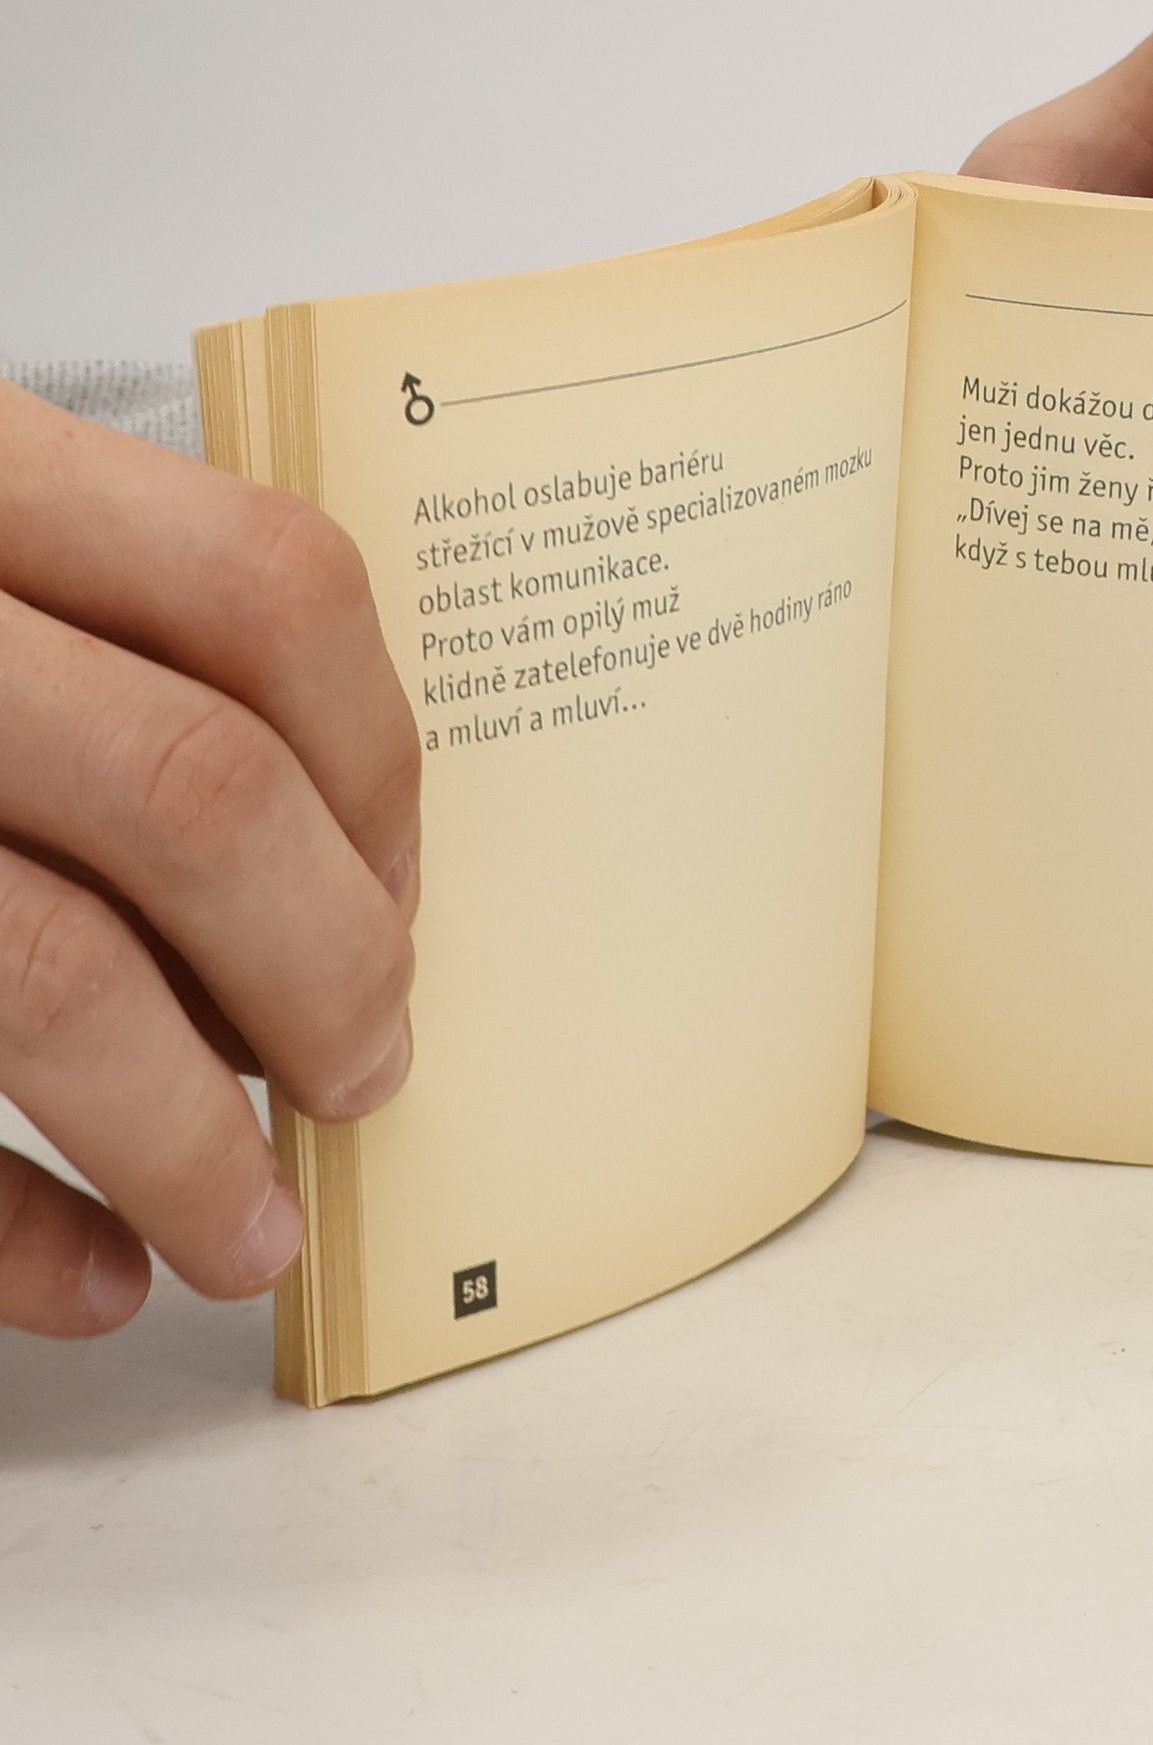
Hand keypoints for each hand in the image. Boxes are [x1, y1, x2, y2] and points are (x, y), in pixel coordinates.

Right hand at [0, 381, 419, 1335]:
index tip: (398, 894)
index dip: (377, 769)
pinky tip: (97, 1275)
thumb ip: (118, 646)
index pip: (270, 593)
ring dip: (190, 1145)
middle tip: (364, 1073)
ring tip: (253, 1228)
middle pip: (195, 793)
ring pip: (50, 975)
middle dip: (326, 968)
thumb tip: (349, 884)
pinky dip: (7, 1232)